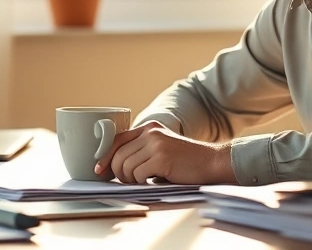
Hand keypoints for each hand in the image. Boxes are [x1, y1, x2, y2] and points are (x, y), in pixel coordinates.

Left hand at [93, 121, 236, 184]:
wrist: (212, 162)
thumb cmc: (186, 162)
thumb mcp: (162, 148)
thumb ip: (142, 151)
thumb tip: (115, 166)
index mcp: (150, 128)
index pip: (117, 139)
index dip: (105, 155)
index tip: (99, 170)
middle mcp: (151, 132)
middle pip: (119, 155)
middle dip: (118, 173)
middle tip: (128, 181)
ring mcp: (157, 144)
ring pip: (126, 166)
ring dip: (130, 179)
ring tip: (143, 181)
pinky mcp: (162, 158)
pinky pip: (138, 175)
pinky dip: (142, 182)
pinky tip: (153, 181)